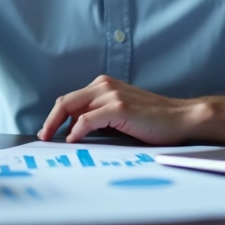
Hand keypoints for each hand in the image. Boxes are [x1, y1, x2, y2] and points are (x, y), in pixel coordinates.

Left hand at [37, 75, 224, 145]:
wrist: (181, 118)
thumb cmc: (154, 120)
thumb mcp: (121, 114)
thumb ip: (100, 116)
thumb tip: (75, 130)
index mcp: (104, 85)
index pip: (71, 99)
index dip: (56, 115)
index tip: (48, 131)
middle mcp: (105, 85)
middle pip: (66, 101)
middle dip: (50, 120)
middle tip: (43, 136)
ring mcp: (111, 94)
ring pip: (72, 108)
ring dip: (58, 125)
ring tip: (53, 140)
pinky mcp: (118, 107)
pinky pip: (87, 120)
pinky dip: (76, 130)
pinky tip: (73, 140)